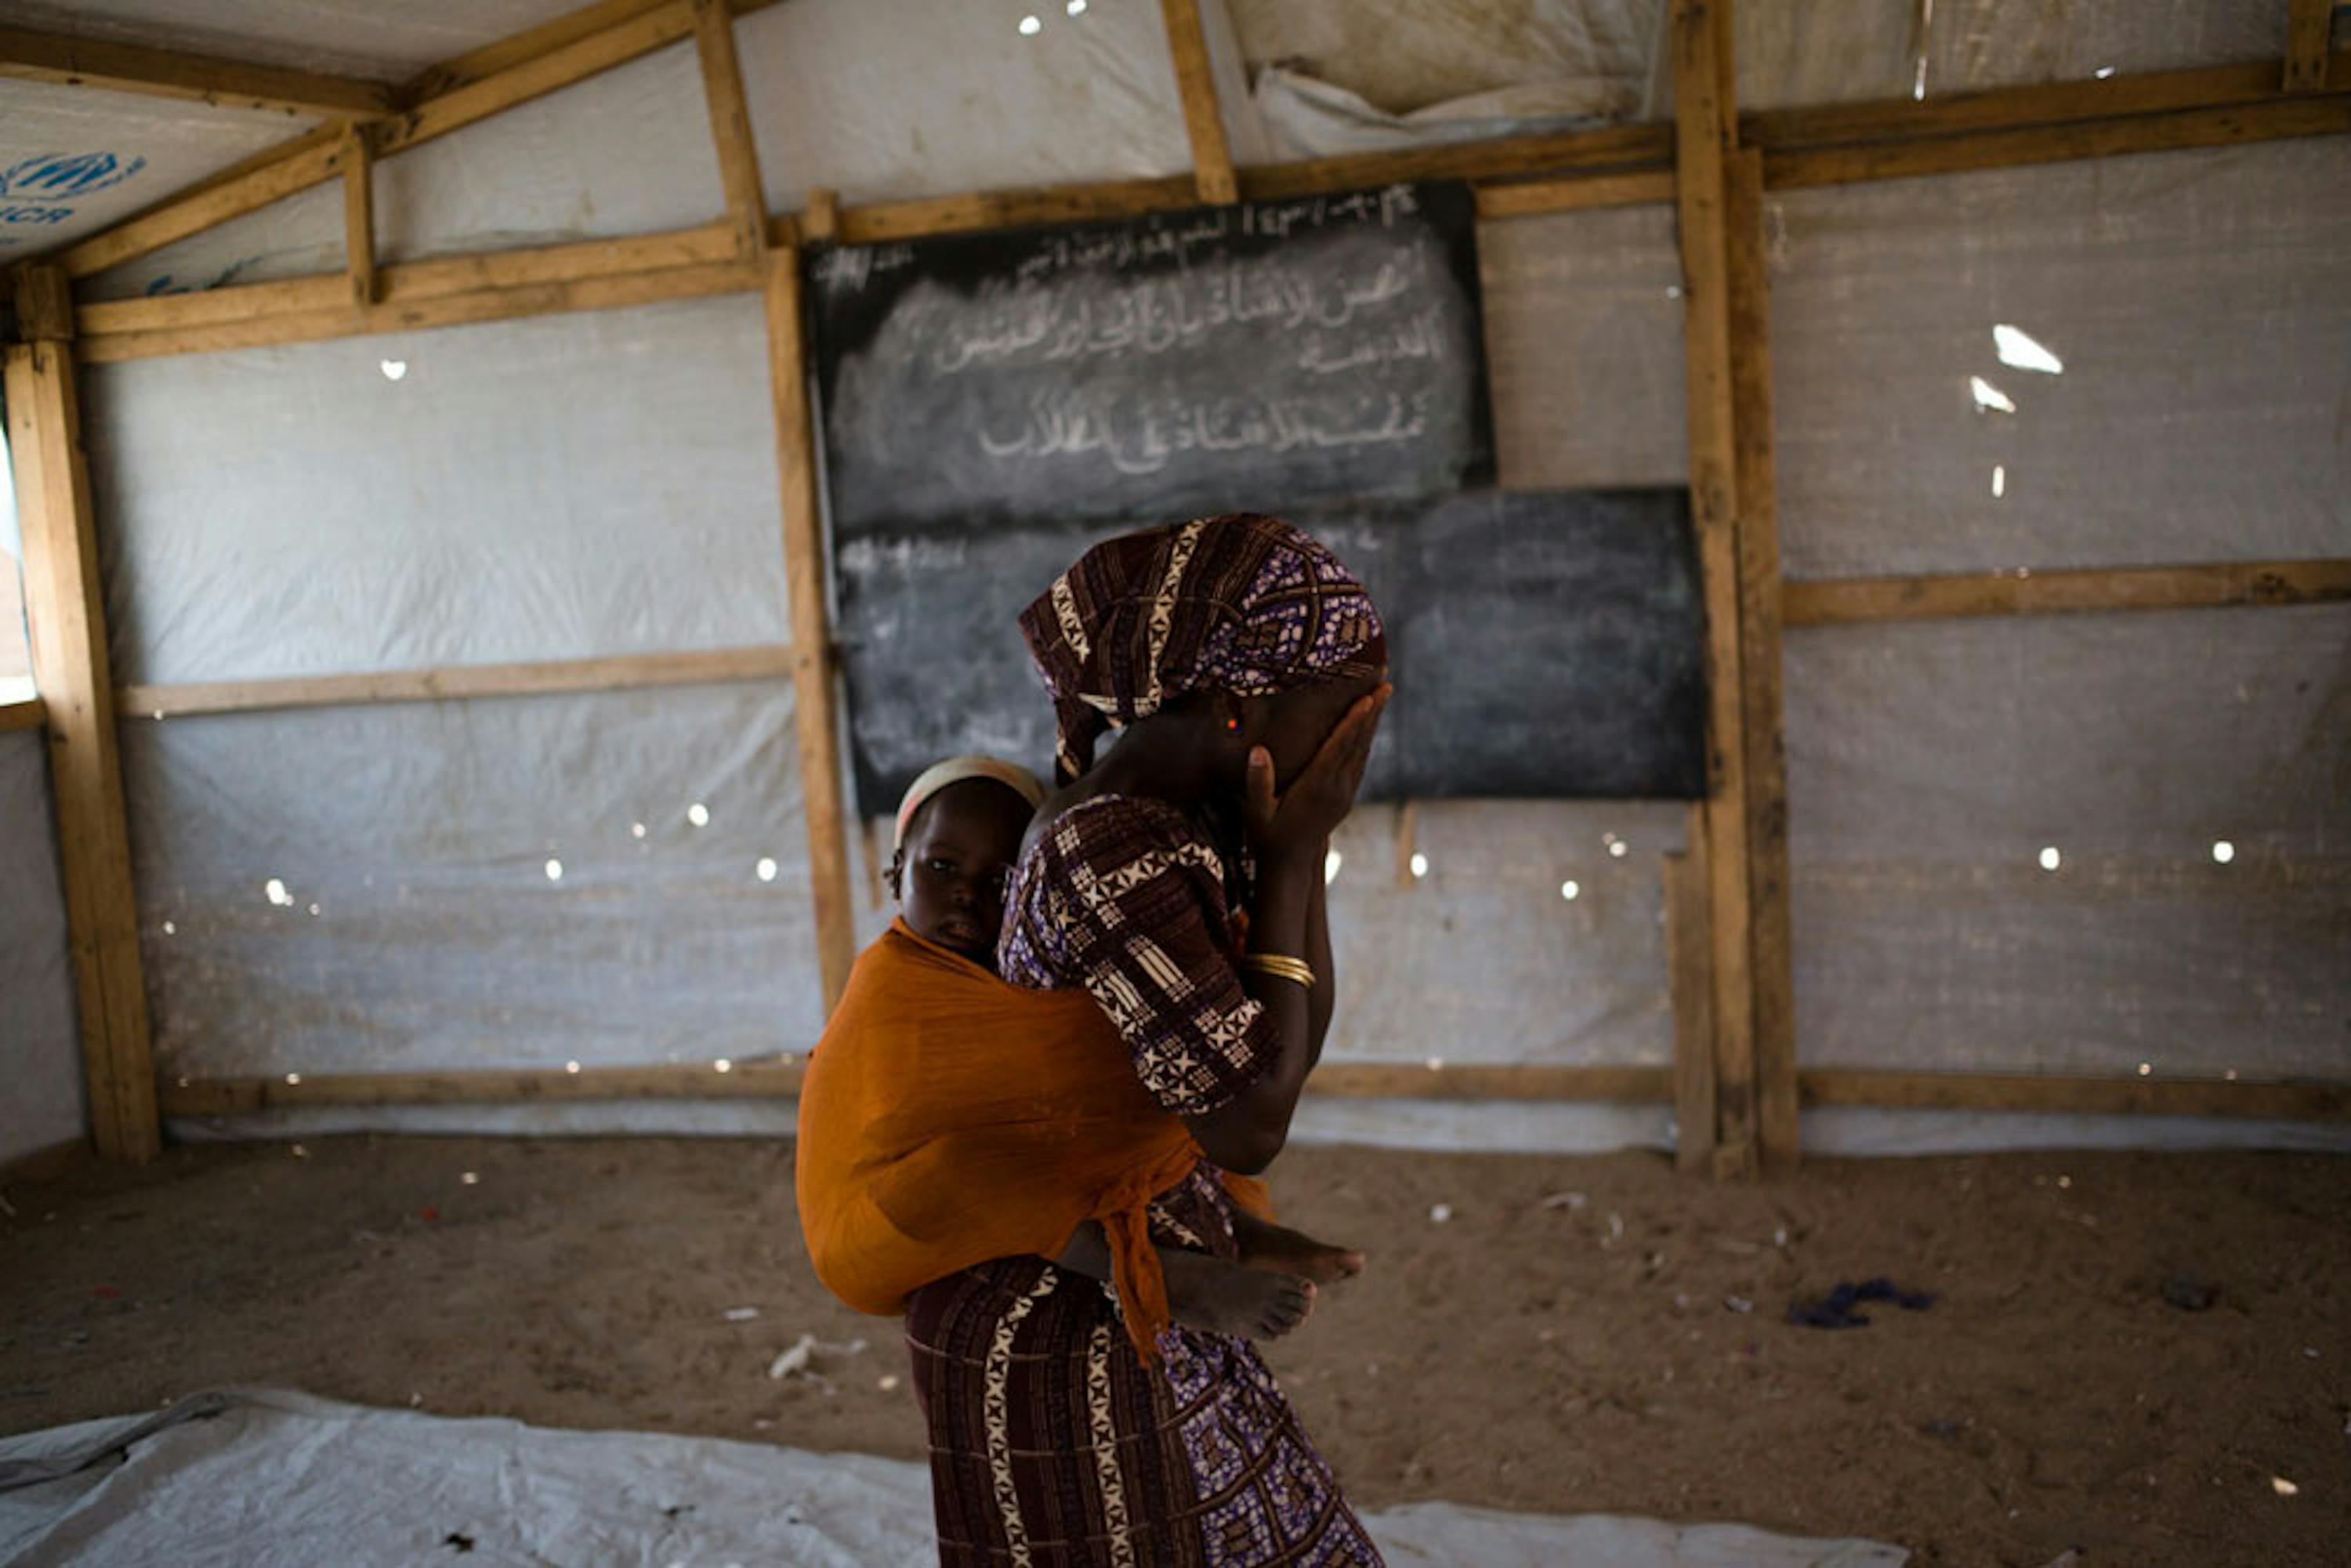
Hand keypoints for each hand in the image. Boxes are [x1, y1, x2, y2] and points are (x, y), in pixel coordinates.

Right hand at [1245, 685, 1390, 860]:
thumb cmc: (1267, 836)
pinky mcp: (1345, 796)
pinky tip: (1369, 722)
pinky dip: (1366, 738)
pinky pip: (1359, 761)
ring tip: (1383, 692)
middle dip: (1373, 711)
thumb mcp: (1256, 813)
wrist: (1289, 865)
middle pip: (1359, 743)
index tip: (1367, 698)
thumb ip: (1258, 782)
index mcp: (1316, 789)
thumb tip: (1258, 751)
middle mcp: (1337, 789)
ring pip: (1363, 750)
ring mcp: (1344, 793)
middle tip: (1386, 681)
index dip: (1353, 722)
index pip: (1339, 748)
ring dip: (1373, 720)